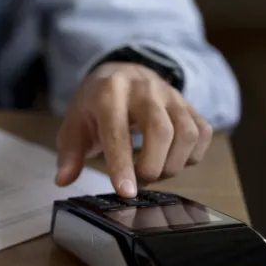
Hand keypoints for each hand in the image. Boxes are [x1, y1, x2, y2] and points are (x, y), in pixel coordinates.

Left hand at [54, 62, 212, 197]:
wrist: (121, 73)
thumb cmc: (95, 105)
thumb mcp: (74, 125)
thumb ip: (69, 154)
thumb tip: (63, 180)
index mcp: (109, 92)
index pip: (118, 131)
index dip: (122, 164)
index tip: (126, 192)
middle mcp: (144, 89)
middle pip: (161, 130)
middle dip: (152, 166)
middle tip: (139, 182)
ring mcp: (171, 95)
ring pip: (187, 133)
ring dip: (173, 164)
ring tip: (153, 172)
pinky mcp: (189, 104)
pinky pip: (203, 133)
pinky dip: (192, 156)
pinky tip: (171, 160)